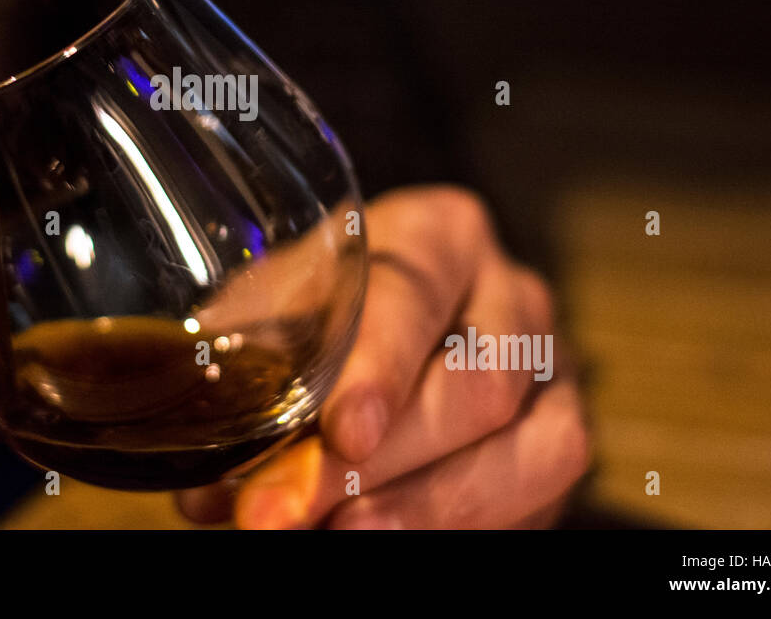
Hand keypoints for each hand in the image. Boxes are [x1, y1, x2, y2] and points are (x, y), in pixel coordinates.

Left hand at [177, 185, 590, 528]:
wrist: (386, 334)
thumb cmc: (320, 313)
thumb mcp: (276, 314)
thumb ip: (246, 374)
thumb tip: (211, 483)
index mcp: (437, 234)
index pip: (412, 291)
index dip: (379, 366)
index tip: (343, 433)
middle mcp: (510, 294)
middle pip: (480, 379)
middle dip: (388, 461)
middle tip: (298, 510)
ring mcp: (553, 372)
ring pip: (533, 447)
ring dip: (434, 505)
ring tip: (347, 536)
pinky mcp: (559, 443)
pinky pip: (541, 496)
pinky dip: (461, 525)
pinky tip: (390, 536)